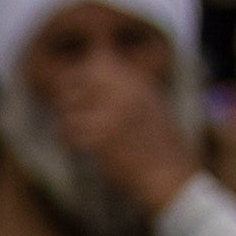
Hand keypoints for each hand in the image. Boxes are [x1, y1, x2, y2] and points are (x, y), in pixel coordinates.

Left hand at [40, 46, 199, 217]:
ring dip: (66, 123)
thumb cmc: (160, 144)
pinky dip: (68, 141)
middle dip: (65, 97)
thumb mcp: (150, 105)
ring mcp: (112, 113)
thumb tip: (96, 71)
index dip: (79, 73)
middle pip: (72, 81)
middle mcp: (124, 93)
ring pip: (66, 109)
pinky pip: (68, 132)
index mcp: (136, 83)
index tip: (75, 88)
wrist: (170, 174)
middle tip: (70, 114)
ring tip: (78, 134)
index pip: (97, 61)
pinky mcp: (101, 137)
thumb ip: (125, 88)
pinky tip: (79, 148)